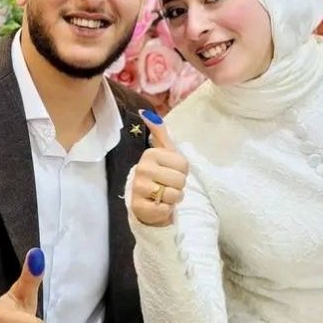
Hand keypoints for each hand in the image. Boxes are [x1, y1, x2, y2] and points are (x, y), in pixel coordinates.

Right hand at [130, 109, 188, 226]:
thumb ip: (159, 132)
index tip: (171, 172)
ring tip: (164, 196)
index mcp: (150, 154)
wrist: (147, 201)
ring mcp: (138, 189)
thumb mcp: (163, 152)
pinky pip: (165, 209)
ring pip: (173, 195)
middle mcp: (142, 169)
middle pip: (180, 180)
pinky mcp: (139, 207)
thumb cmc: (160, 174)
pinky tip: (158, 205)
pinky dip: (166, 210)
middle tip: (167, 185)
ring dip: (173, 199)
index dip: (182, 172)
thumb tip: (146, 112)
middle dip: (178, 186)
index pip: (184, 165)